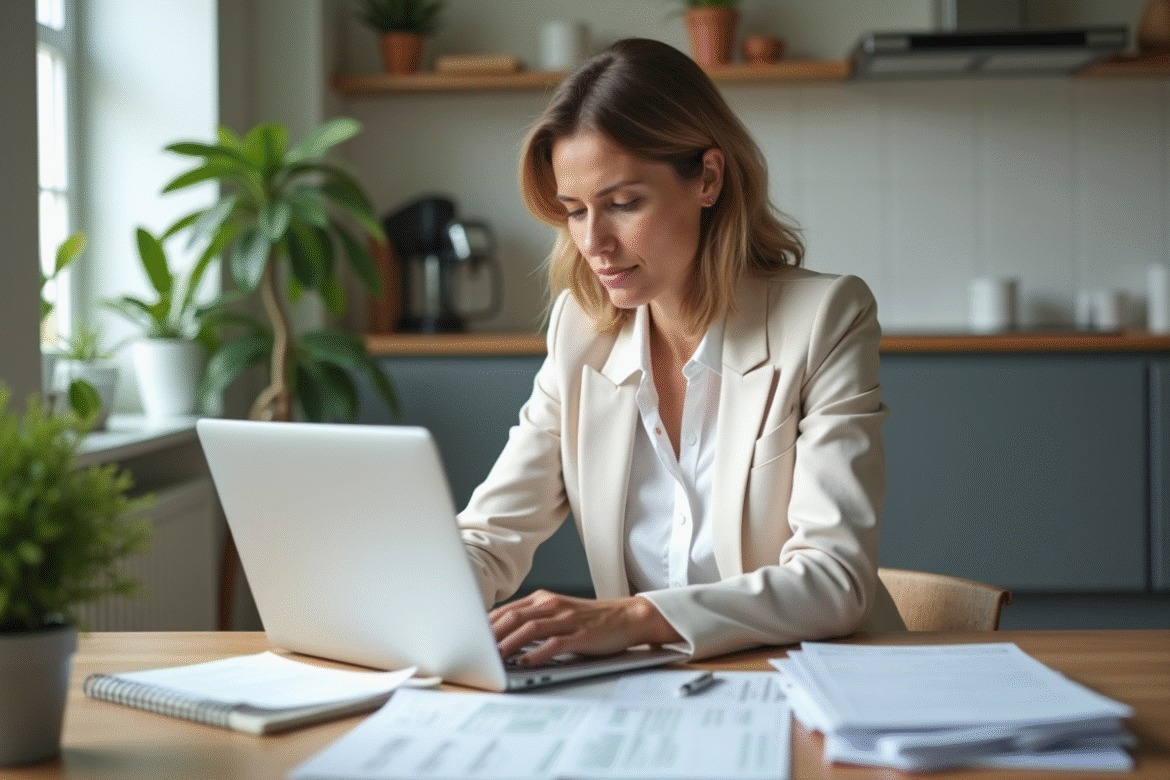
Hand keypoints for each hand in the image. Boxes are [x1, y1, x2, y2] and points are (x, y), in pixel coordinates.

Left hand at [490, 590, 681, 665]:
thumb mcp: (560, 613)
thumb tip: (504, 635)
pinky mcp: (581, 635)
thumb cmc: (592, 619)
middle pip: (514, 616)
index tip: (470, 636)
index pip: (508, 609)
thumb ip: (535, 619)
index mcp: (545, 599)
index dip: (486, 623)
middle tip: (474, 648)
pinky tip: (525, 663)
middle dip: (491, 634)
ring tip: (493, 657)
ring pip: (529, 628)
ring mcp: (567, 619)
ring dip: (508, 643)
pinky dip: (537, 653)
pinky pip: (554, 643)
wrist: (628, 617)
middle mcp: (553, 606)